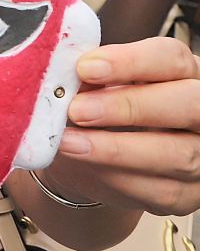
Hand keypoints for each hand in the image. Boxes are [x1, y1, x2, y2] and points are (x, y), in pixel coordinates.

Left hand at [46, 37, 199, 215]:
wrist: (97, 158)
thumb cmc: (101, 107)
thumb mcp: (96, 85)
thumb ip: (90, 78)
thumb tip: (62, 76)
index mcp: (183, 72)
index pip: (170, 57)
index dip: (129, 61)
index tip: (84, 68)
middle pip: (188, 103)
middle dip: (130, 106)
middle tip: (78, 110)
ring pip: (177, 154)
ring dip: (116, 149)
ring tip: (68, 142)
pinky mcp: (189, 193)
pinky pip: (162, 190)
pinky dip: (118, 177)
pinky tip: (86, 166)